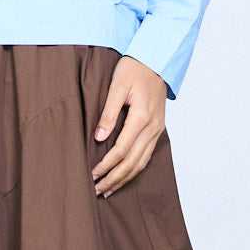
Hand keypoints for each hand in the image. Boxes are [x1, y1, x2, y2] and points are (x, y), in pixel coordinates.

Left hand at [90, 54, 166, 196]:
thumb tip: (99, 138)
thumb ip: (108, 113)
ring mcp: (158, 130)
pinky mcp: (157, 129)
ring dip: (124, 178)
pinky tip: (124, 176)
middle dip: (114, 178)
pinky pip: (147, 155)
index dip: (106, 165)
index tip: (91, 174)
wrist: (156, 60)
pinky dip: (135, 169)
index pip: (121, 150)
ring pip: (142, 162)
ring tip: (107, 189)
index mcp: (142, 117)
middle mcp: (153, 128)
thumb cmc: (134, 68)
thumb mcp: (117, 85)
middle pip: (132, 162)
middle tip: (96, 190)